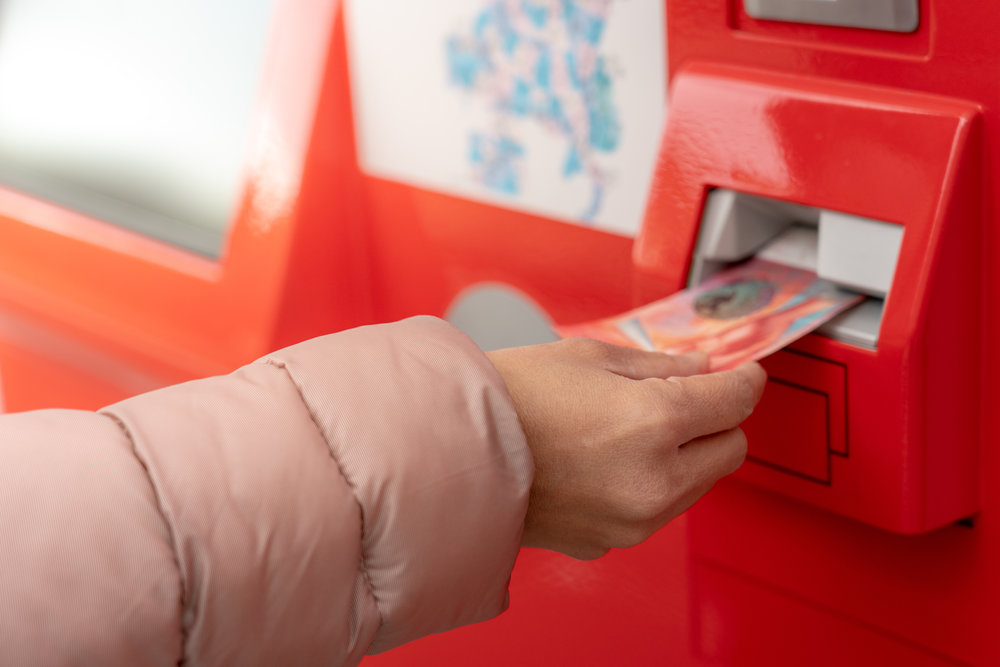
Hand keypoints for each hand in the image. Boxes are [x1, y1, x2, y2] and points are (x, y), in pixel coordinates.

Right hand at [487, 338, 765, 559]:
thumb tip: (703, 367)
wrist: (451, 453)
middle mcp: (655, 480)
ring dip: (683, 455)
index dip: (744, 380)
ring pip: (698, 484)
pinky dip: (647, 485)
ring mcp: (635, 519)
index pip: (737, 401)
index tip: (741, 373)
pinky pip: (655, 510)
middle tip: (681, 398)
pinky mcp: (612, 541)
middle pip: (731, 449)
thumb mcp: (590, 357)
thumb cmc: (509, 399)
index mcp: (654, 421)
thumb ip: (661, 365)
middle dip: (716, 421)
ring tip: (627, 429)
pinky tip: (606, 461)